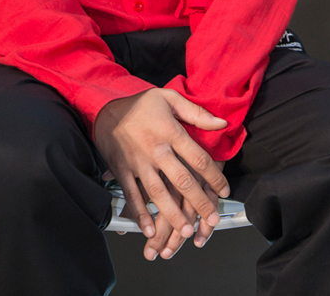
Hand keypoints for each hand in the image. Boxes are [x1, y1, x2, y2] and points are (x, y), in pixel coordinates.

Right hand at [94, 88, 229, 242]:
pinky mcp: (122, 171)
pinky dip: (140, 214)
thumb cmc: (140, 105)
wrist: (105, 110)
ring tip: (186, 230)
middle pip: (181, 180)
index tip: (224, 190)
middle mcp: (155, 149)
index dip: (214, 177)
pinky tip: (149, 229)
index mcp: (169, 131)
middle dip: (200, 202)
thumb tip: (222, 124)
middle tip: (212, 218)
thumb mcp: (169, 98)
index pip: (198, 158)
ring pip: (158, 193)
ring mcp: (137, 162)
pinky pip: (131, 195)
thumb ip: (197, 113)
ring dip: (172, 215)